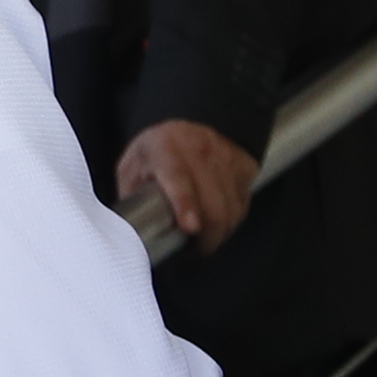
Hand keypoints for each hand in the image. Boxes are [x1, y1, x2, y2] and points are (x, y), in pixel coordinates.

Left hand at [114, 118, 261, 252]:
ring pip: (231, 207)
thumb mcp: (132, 169)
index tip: (190, 228)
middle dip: (207, 235)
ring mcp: (225, 156)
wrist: (190, 128)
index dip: (185, 203)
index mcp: (164, 146)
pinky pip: (242, 205)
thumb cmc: (156, 156)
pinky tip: (218, 224)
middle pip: (212, 201)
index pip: (177, 175)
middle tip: (196, 248)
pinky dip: (231, 221)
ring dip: (220, 231)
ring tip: (205, 238)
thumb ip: (131, 197)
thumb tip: (133, 231)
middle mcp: (198, 148)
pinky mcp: (244, 167)